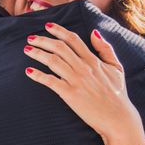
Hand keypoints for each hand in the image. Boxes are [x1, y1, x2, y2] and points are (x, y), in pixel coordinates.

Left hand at [24, 23, 144, 144]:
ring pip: (53, 61)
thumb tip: (94, 32)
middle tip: (31, 37)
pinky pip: (51, 81)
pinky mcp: (70, 94)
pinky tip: (29, 71)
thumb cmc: (117, 94)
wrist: (118, 118)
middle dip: (43, 40)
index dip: (59, 31)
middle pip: (60, 48)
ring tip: (27, 50)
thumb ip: (105, 49)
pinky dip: (38, 75)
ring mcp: (76, 80)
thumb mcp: (116, 68)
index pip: (73, 40)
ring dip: (38, 54)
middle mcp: (83, 68)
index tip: (47, 26)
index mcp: (93, 60)